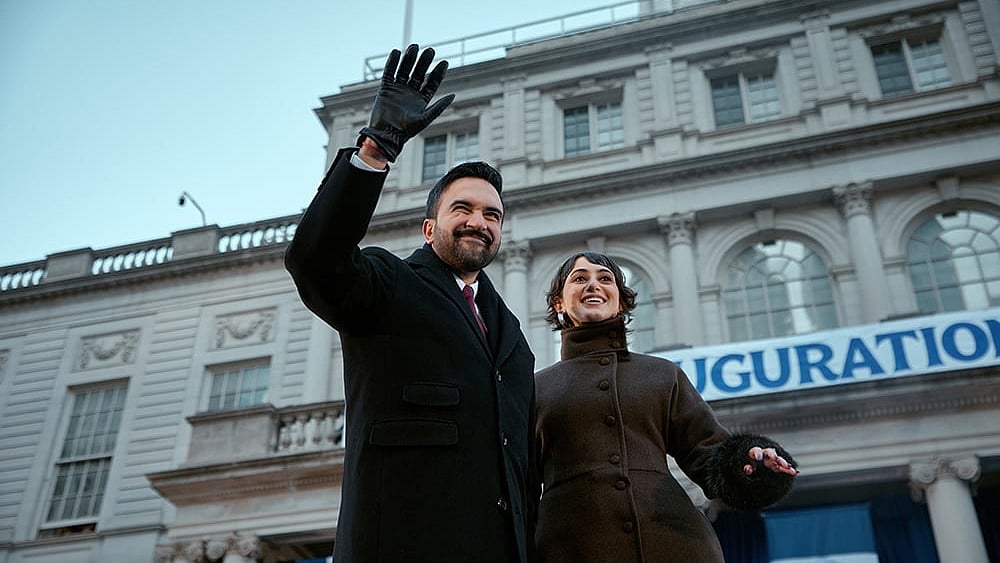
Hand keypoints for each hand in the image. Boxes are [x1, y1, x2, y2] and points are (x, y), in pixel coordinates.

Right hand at [357, 44, 455, 162]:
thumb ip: (438, 106)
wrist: (386, 135)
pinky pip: (389, 72)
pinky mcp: (386, 89)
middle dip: (424, 62)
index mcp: (421, 99)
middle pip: (419, 73)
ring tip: (414, 46)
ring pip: (404, 70)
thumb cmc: (406, 131)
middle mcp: (410, 92)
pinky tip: (397, 52)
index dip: (438, 72)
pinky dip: (392, 62)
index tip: (445, 62)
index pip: (432, 82)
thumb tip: (454, 95)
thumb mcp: (425, 118)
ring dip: (409, 58)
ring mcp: (398, 89)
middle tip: (430, 50)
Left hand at [743, 446, 797, 475]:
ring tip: (788, 467)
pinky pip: (784, 468)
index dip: (756, 453)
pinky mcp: (778, 466)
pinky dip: (789, 470)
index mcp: (755, 453)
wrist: (755, 464)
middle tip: (775, 458)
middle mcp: (765, 454)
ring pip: (778, 460)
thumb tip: (748, 469)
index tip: (757, 457)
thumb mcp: (746, 468)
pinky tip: (794, 472)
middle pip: (769, 453)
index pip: (756, 451)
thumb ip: (747, 469)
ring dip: (783, 463)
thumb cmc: (749, 466)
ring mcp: (772, 460)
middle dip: (773, 455)